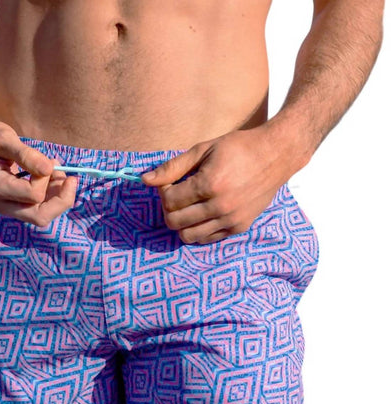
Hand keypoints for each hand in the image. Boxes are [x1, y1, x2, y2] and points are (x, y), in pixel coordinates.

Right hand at [0, 120, 76, 225]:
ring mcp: (6, 208)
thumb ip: (25, 153)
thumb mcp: (2, 136)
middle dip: (61, 200)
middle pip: (41, 217)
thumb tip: (49, 168)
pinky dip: (50, 196)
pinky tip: (51, 176)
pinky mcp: (13, 206)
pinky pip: (37, 210)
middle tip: (70, 177)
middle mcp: (0, 204)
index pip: (34, 195)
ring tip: (59, 172)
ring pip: (41, 216)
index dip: (46, 178)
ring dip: (57, 197)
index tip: (46, 160)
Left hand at [140, 126, 293, 243]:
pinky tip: (202, 213)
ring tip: (188, 206)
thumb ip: (173, 167)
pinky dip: (198, 229)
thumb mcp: (203, 149)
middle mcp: (220, 205)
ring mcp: (231, 219)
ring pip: (188, 236)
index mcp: (209, 184)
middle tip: (177, 195)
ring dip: (181, 223)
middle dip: (169, 209)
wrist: (277, 155)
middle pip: (174, 221)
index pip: (169, 201)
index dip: (163, 192)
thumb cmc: (238, 148)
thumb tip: (144, 180)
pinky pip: (208, 239)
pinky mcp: (239, 227)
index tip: (171, 182)